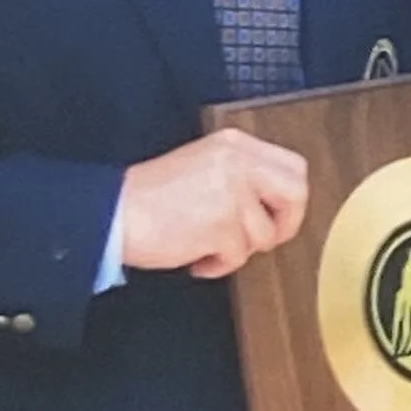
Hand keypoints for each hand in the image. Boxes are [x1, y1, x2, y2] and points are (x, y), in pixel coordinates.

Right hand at [120, 129, 307, 278]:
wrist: (114, 212)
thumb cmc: (152, 196)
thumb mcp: (205, 166)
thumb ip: (243, 176)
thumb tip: (278, 205)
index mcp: (235, 144)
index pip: (294, 166)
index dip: (291, 199)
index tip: (276, 215)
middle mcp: (237, 162)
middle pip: (296, 194)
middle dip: (284, 224)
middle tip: (262, 238)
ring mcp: (231, 193)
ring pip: (264, 233)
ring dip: (238, 250)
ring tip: (209, 245)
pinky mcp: (221, 225)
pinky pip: (237, 257)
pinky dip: (219, 265)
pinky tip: (197, 256)